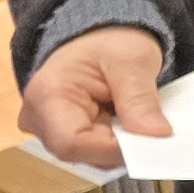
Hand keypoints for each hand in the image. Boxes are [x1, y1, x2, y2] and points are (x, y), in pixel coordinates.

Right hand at [19, 24, 171, 170]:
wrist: (97, 36)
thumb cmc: (109, 41)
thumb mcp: (133, 59)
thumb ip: (140, 98)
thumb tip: (156, 134)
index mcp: (47, 94)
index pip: (72, 142)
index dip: (112, 149)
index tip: (148, 141)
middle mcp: (38, 117)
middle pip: (80, 153)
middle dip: (120, 147)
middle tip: (153, 129)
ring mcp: (47, 129)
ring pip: (89, 156)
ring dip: (120, 144)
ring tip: (140, 120)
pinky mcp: (62, 134)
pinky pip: (93, 150)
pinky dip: (116, 142)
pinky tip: (131, 125)